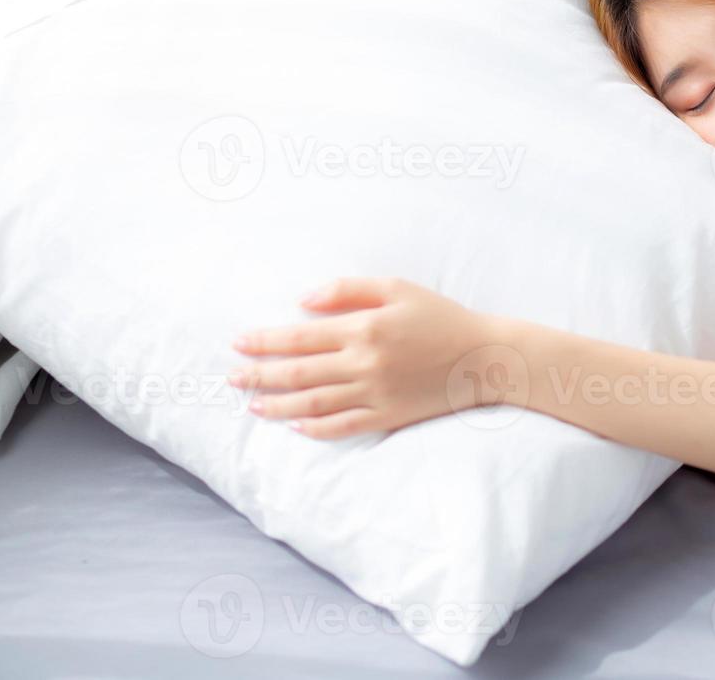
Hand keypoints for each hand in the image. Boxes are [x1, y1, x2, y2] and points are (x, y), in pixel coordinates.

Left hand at [228, 276, 505, 438]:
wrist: (484, 357)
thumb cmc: (440, 316)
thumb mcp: (397, 287)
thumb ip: (349, 289)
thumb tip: (303, 302)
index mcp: (364, 328)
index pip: (300, 338)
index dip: (265, 341)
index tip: (238, 342)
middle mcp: (364, 364)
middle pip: (298, 373)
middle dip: (259, 375)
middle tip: (231, 378)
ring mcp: (375, 394)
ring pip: (314, 403)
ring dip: (277, 405)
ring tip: (251, 405)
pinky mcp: (388, 416)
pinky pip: (343, 426)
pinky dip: (315, 428)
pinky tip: (295, 425)